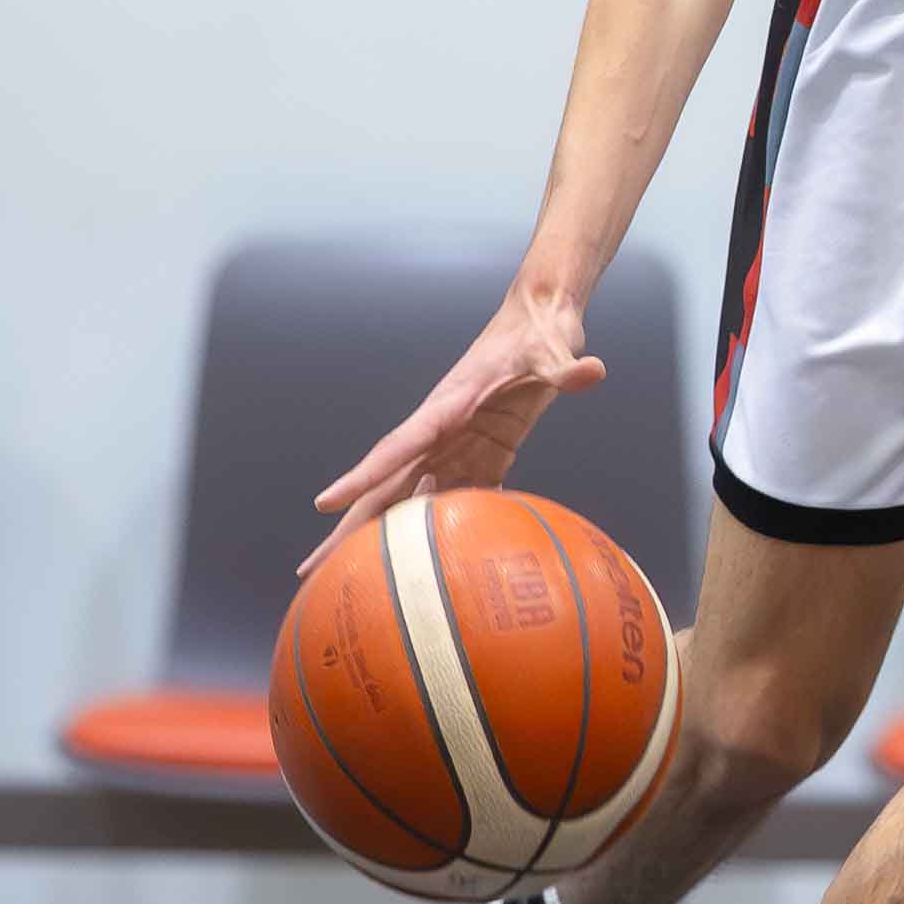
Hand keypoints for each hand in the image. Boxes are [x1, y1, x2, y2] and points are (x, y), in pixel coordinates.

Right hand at [301, 289, 606, 568]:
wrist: (541, 320)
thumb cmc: (540, 331)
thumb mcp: (554, 348)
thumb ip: (565, 367)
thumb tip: (591, 371)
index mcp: (448, 408)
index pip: (398, 446)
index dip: (364, 476)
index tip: (326, 505)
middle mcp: (442, 432)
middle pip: (386, 487)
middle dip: (349, 529)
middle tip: (312, 572)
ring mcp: (459, 446)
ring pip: (411, 500)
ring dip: (383, 541)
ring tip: (351, 582)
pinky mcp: (484, 454)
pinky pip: (458, 499)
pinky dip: (443, 532)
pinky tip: (431, 570)